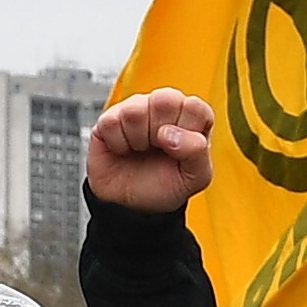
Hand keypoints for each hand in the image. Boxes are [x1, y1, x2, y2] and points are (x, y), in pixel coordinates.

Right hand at [79, 89, 213, 212]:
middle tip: (159, 148)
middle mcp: (164, 109)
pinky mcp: (109, 118)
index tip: (179, 148)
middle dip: (160, 132)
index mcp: (190, 118)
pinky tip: (123, 150)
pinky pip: (111, 122)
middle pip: (164, 100)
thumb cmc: (165, 186)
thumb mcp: (194, 178)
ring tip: (140, 150)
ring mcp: (136, 110)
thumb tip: (171, 134)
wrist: (131, 207)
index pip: (195, 106)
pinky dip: (118, 144)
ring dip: (138, 139)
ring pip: (135, 110)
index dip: (186, 130)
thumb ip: (197, 153)